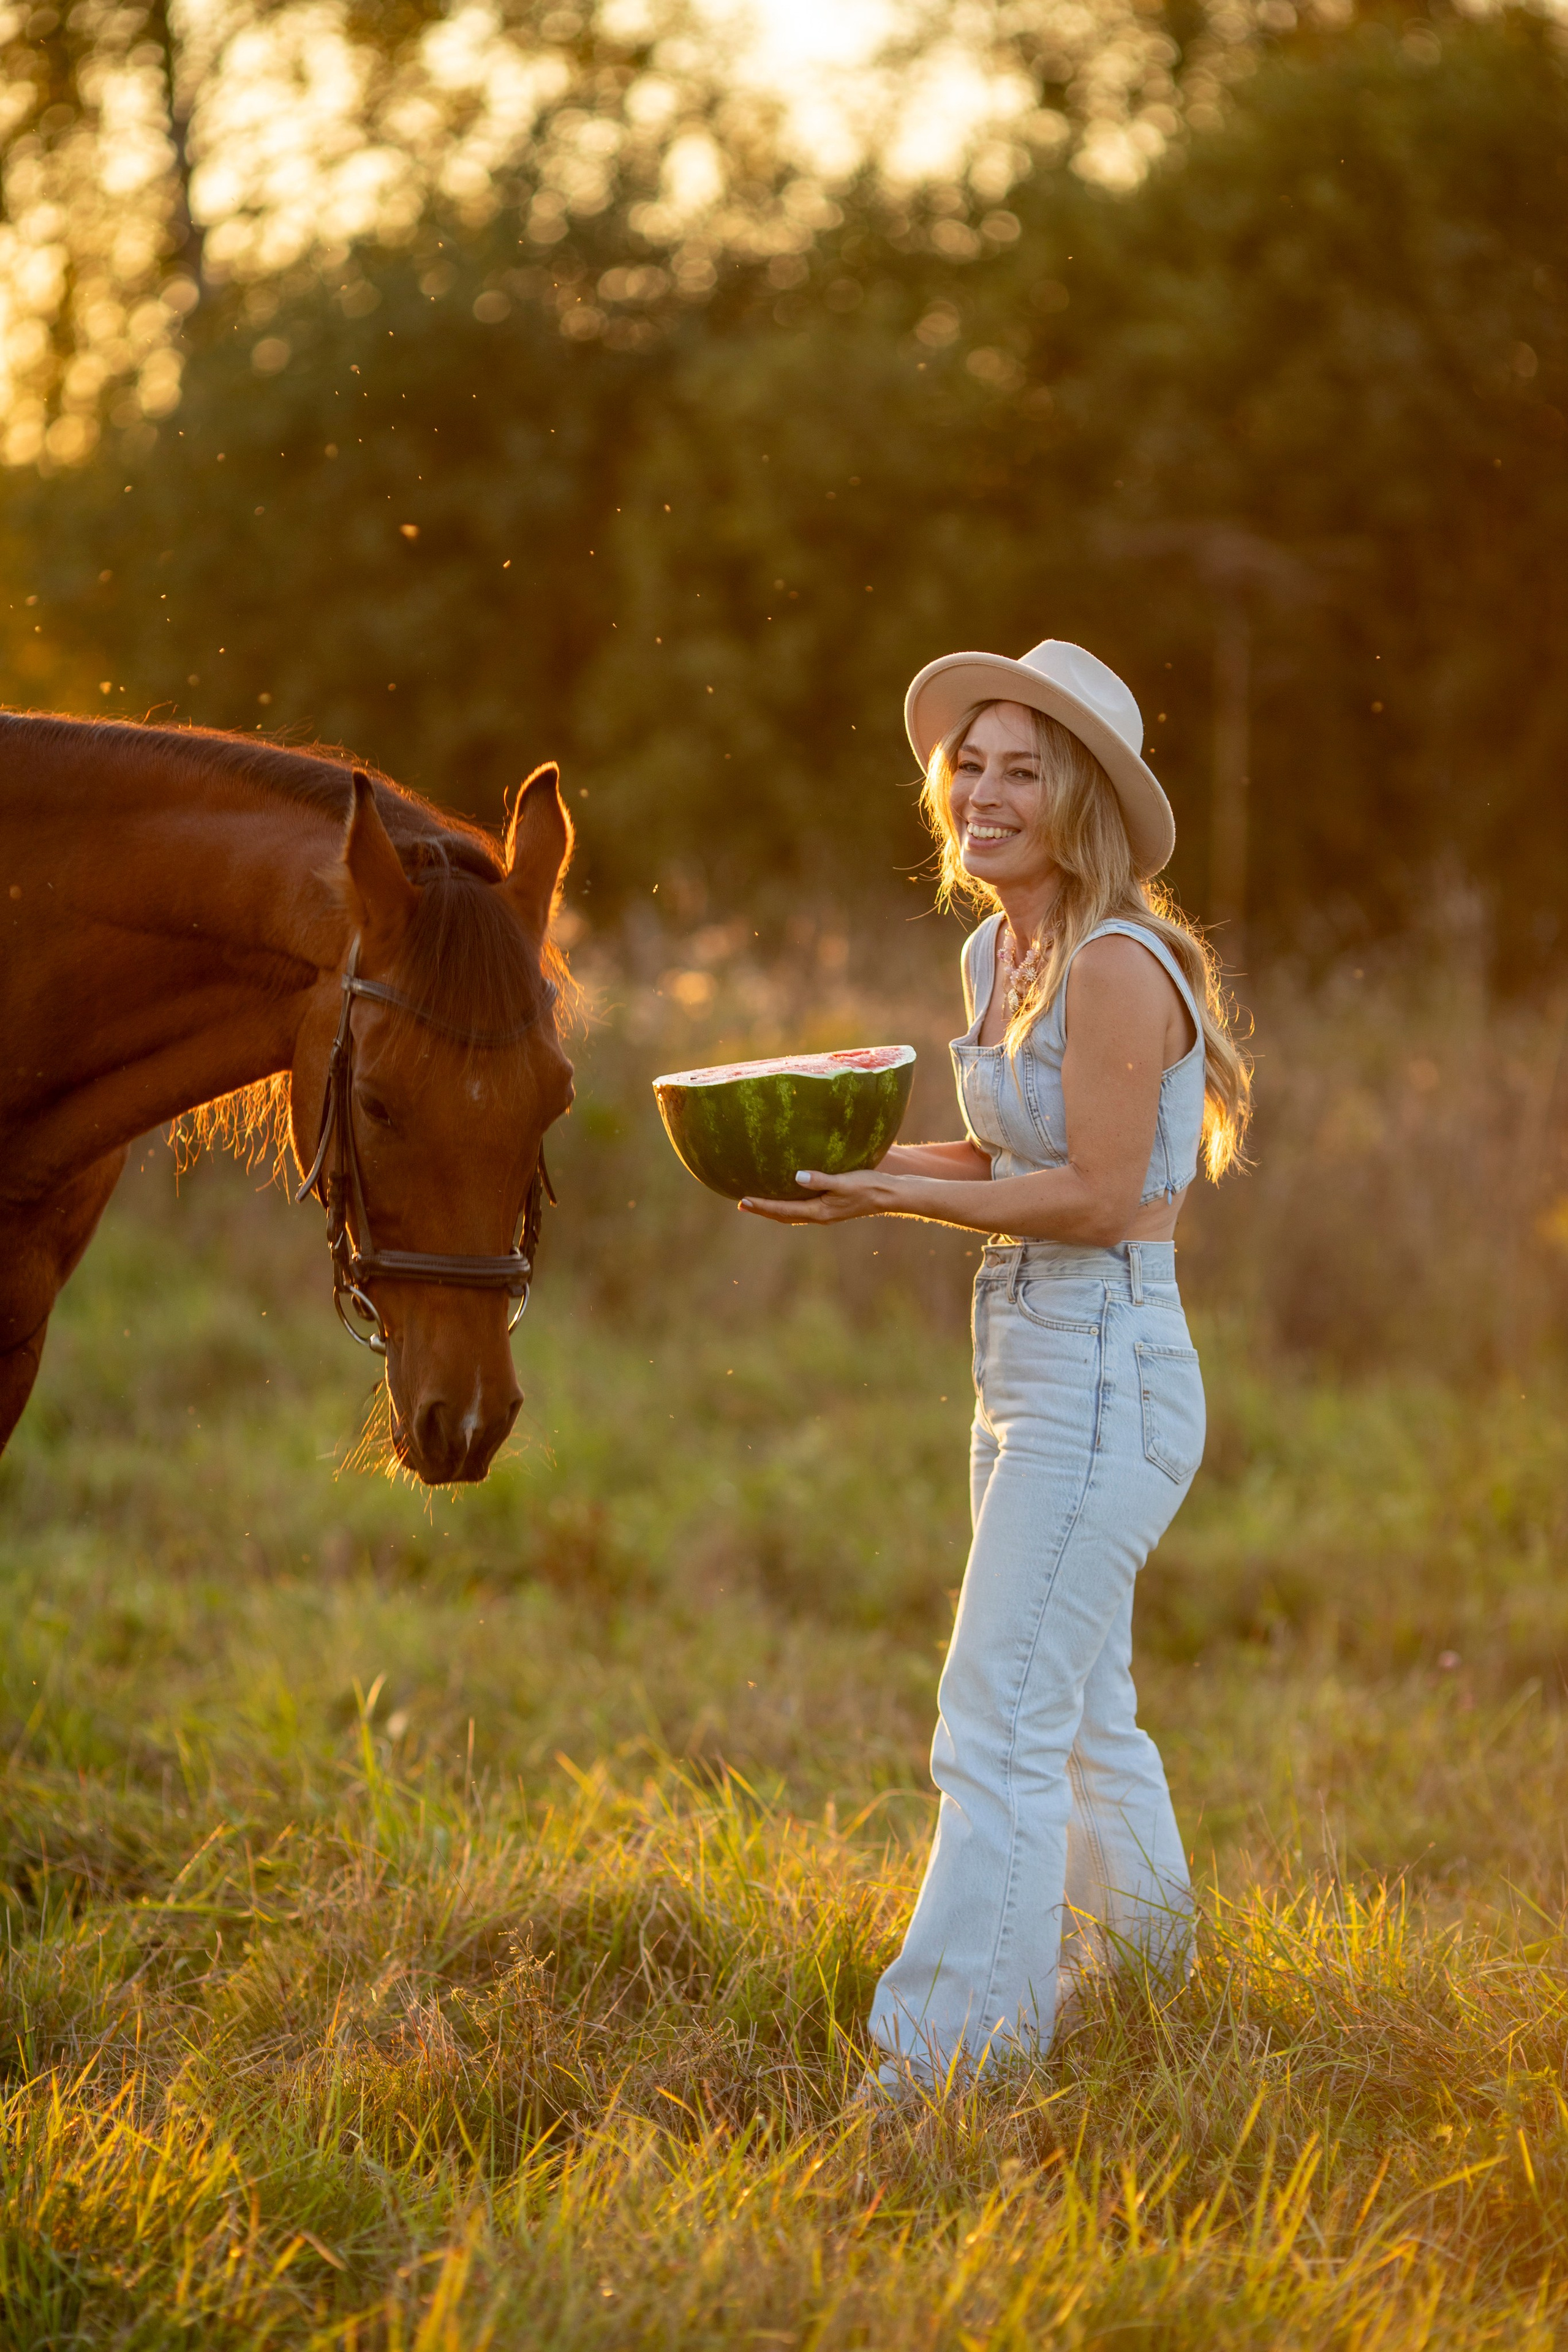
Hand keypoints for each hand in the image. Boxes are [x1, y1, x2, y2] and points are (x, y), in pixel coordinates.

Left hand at [738, 1167, 909, 1223]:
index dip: (763, 1205)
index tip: (744, 1200)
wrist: (890, 1195)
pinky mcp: (830, 1207)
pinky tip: (785, 1194)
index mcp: (819, 1211)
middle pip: (783, 1215)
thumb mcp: (845, 1181)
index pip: (783, 1209)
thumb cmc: (869, 1186)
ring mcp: (825, 1213)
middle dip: (763, 1210)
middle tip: (742, 1204)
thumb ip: (821, 1179)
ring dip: (773, 1209)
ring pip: (792, 1213)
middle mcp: (819, 1216)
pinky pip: (801, 1209)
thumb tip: (797, 1176)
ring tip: (756, 1202)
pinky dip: (787, 1205)